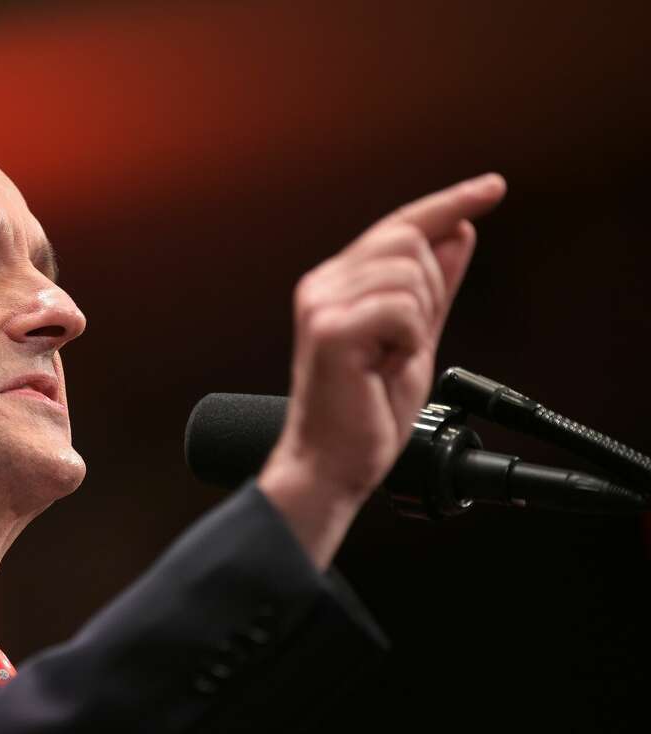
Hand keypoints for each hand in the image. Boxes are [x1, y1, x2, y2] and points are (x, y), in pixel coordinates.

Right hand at [258, 173, 506, 568]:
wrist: (332, 464)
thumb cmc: (364, 413)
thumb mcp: (414, 341)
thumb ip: (435, 288)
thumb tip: (459, 236)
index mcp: (337, 284)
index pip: (399, 226)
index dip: (449, 202)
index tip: (492, 188)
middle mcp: (323, 286)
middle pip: (408, 240)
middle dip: (431, 288)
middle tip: (409, 342)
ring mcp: (322, 304)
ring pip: (409, 273)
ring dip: (418, 321)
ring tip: (389, 359)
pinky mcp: (330, 330)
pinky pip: (401, 309)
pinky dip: (408, 341)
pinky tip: (383, 367)